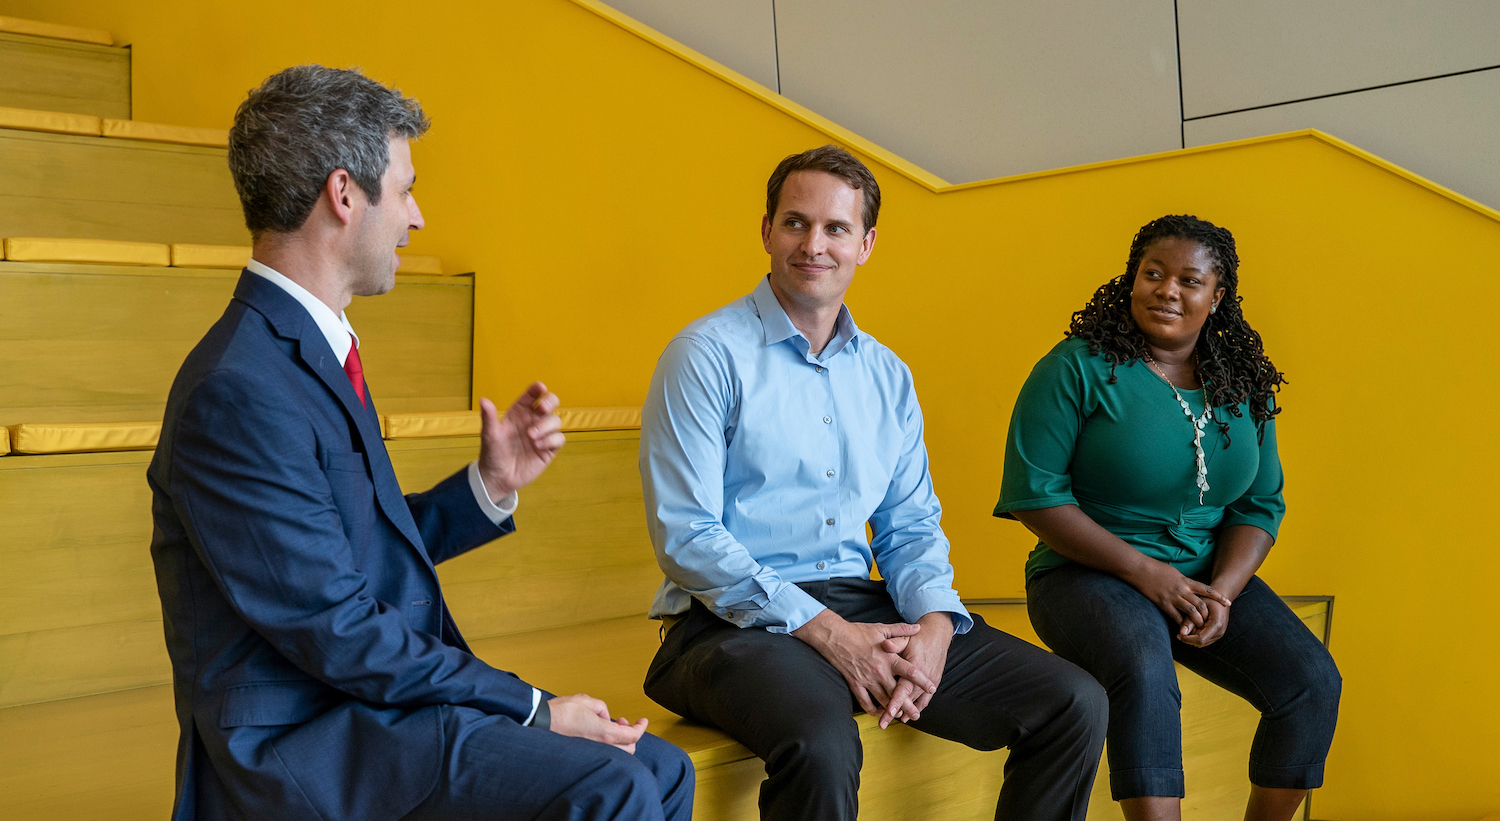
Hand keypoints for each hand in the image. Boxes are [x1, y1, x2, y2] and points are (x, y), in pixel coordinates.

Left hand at [477, 382, 565, 499]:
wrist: (498, 478)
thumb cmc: (492, 453)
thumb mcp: (489, 435)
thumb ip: (489, 417)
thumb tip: (483, 400)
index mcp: (519, 412)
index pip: (532, 395)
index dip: (537, 389)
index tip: (540, 388)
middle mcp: (533, 420)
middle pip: (551, 402)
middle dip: (550, 401)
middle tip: (542, 409)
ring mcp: (543, 434)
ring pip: (555, 420)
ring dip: (545, 426)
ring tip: (531, 437)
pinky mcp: (549, 448)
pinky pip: (559, 438)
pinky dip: (550, 440)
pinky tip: (537, 446)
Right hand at [546, 694, 648, 753]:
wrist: (542, 722)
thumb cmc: (562, 712)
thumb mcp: (587, 701)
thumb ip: (602, 708)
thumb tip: (604, 716)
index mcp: (605, 733)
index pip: (633, 736)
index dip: (641, 728)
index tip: (643, 720)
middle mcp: (601, 746)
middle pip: (629, 747)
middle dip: (631, 733)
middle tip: (623, 721)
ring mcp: (592, 751)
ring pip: (616, 751)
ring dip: (619, 738)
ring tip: (610, 723)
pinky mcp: (585, 752)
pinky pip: (604, 750)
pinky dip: (608, 741)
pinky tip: (599, 729)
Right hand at [792, 610, 937, 719]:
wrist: (835, 637)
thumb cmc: (859, 632)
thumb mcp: (882, 628)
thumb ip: (901, 630)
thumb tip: (918, 627)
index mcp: (889, 658)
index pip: (910, 672)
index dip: (922, 681)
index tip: (932, 688)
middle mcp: (880, 671)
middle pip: (898, 692)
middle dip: (908, 705)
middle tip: (917, 714)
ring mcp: (867, 679)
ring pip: (883, 700)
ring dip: (892, 710)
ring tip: (900, 718)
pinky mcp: (855, 684)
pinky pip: (865, 701)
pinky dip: (872, 709)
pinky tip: (878, 713)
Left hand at [878, 612, 952, 726]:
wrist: (938, 635)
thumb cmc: (918, 637)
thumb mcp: (906, 638)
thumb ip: (895, 642)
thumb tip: (885, 645)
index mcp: (915, 666)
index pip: (904, 686)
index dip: (896, 699)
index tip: (889, 710)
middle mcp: (923, 676)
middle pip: (907, 698)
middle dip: (895, 711)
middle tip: (883, 723)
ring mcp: (929, 681)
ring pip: (915, 701)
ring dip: (903, 712)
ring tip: (890, 722)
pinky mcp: (933, 682)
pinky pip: (924, 700)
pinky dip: (915, 708)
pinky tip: (906, 717)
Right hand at [1125, 558, 1230, 627]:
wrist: (1140, 569)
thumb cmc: (1156, 568)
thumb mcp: (1174, 572)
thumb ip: (1183, 581)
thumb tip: (1190, 586)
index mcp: (1185, 580)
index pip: (1206, 589)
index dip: (1218, 597)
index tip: (1228, 602)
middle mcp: (1181, 589)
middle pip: (1200, 604)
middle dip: (1207, 613)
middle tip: (1211, 621)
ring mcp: (1172, 597)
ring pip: (1191, 611)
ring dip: (1197, 620)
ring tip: (1201, 627)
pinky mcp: (1163, 603)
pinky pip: (1175, 616)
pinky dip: (1181, 623)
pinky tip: (1183, 628)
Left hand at [1178, 598, 1230, 647]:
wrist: (1221, 596)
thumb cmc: (1208, 598)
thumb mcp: (1197, 606)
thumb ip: (1190, 620)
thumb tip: (1181, 633)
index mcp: (1216, 624)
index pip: (1200, 639)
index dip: (1188, 639)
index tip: (1178, 635)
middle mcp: (1220, 631)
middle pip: (1201, 643)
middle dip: (1189, 639)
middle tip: (1179, 632)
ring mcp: (1220, 633)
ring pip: (1203, 643)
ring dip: (1193, 638)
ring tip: (1185, 628)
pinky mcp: (1217, 633)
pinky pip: (1205, 640)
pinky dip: (1197, 636)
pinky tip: (1191, 628)